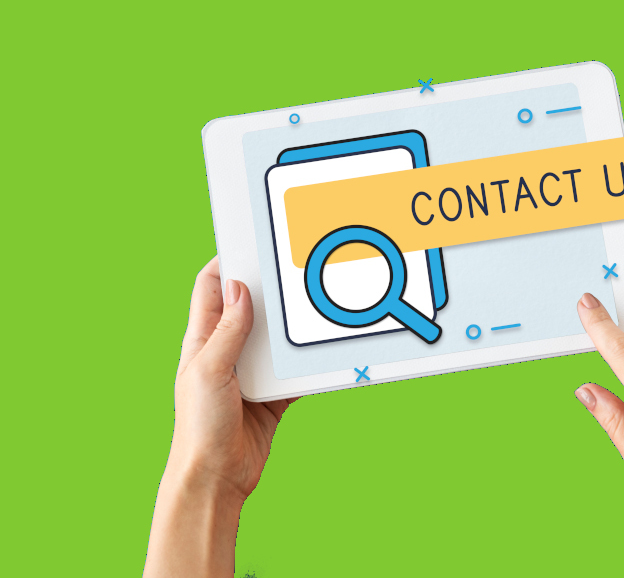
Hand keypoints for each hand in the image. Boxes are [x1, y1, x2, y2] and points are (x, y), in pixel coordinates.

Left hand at [144, 257, 295, 577]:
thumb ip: (228, 332)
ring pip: (276, 338)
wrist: (216, 477)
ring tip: (313, 308)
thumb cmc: (200, 425)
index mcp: (203, 340)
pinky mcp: (273, 394)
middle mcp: (227, 351)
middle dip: (270, 290)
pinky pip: (294, 371)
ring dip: (293, 328)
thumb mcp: (209, 370)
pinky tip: (324, 352)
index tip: (251, 245)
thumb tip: (242, 290)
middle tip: (294, 271)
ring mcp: (251, 372)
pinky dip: (308, 363)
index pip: (212, 288)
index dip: (227, 264)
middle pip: (251, 308)